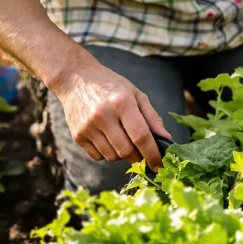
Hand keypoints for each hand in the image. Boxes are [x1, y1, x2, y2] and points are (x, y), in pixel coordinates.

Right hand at [51, 62, 171, 169]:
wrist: (76, 78)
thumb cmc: (112, 86)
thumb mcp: (136, 95)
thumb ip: (152, 118)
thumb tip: (166, 140)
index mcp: (122, 103)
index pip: (141, 137)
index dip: (152, 154)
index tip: (159, 165)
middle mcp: (103, 116)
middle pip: (126, 151)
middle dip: (139, 157)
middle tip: (142, 152)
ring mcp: (88, 127)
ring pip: (112, 157)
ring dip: (122, 155)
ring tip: (122, 139)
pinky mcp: (77, 135)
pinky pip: (98, 157)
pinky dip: (107, 153)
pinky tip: (107, 138)